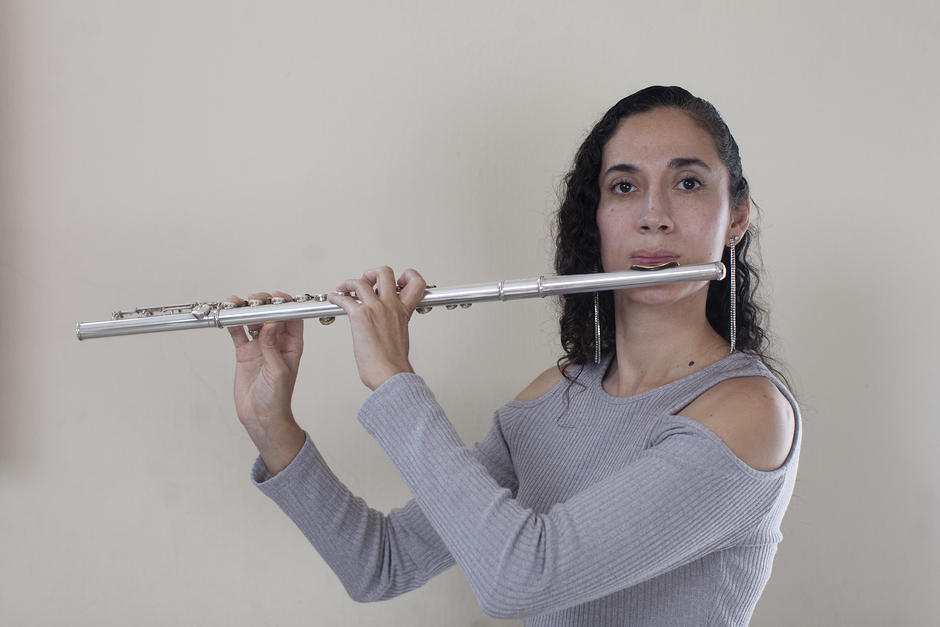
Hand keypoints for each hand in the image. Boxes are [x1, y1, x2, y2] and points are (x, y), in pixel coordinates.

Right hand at [226, 291, 304, 457]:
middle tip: (255, 301)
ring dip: (246, 310)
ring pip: (253, 320)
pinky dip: (233, 323)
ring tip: (237, 303)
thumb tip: (270, 323)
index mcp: (292, 345)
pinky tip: (228, 315)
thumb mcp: (278, 371)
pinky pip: (238, 333)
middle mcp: (276, 342)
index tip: (278, 297)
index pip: (292, 318)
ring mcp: (259, 346)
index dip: (286, 304)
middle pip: (271, 315)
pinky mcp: (244, 352)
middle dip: (264, 304)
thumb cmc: (278, 398)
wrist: (261, 416)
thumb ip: (272, 347)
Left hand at [328, 266, 426, 389]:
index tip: (397, 282)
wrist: (390, 373)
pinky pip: (345, 298)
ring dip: (349, 282)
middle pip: (385, 272)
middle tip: (366, 281)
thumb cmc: (394, 363)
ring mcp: (375, 309)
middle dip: (372, 273)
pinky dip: (336, 296)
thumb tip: (385, 328)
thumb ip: (395, 326)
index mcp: (404, 311)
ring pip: (362, 281)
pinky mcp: (360, 315)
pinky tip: (333, 298)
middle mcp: (391, 306)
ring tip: (344, 288)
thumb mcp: (401, 337)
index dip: (407, 277)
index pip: (416, 283)